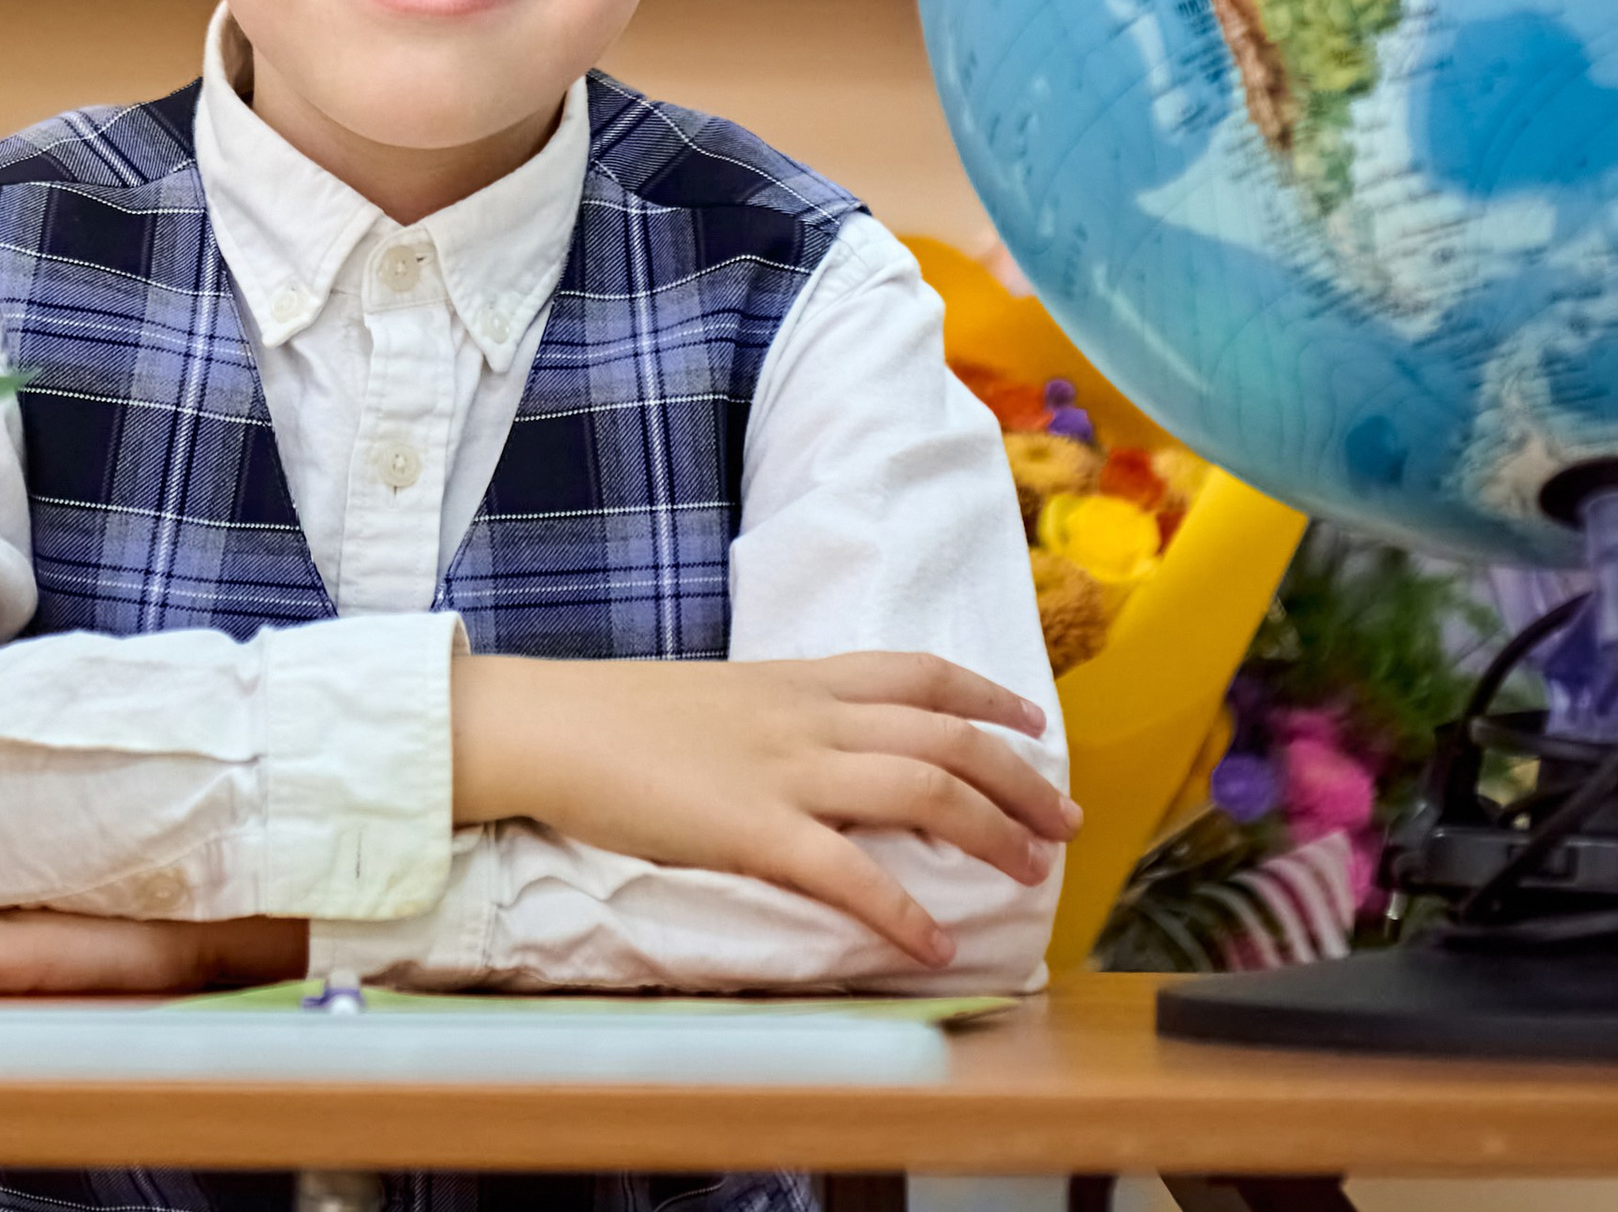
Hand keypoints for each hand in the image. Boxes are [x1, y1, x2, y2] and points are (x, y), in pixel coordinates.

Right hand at [450, 651, 1077, 969]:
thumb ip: (781, 715)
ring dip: (991, 831)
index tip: (1034, 722)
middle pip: (945, 732)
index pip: (918, 671)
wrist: (554, 723)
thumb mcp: (722, 696)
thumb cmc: (624, 715)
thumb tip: (828, 744)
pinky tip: (932, 945)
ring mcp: (785, 770)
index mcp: (799, 679)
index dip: (987, 694)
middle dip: (1019, 777)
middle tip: (1064, 821)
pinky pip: (847, 872)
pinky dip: (900, 910)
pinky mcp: (752, 829)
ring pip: (921, 786)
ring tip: (1031, 874)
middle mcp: (809, 716)